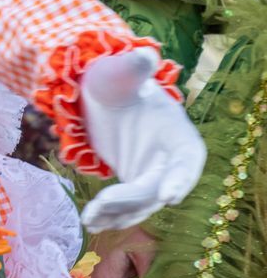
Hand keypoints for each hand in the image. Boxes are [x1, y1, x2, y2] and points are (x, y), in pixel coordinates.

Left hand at [81, 46, 205, 232]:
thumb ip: (133, 68)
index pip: (187, 162)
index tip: (168, 197)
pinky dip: (110, 214)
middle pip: (157, 187)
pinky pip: (126, 205)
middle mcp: (170, 160)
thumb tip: (144, 55)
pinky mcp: (133, 182)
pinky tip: (90, 222)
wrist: (100, 92)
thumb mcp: (121, 71)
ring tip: (90, 218)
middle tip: (102, 205)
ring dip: (117, 214)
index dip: (180, 179)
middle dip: (132, 200)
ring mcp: (152, 174)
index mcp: (178, 134)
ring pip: (140, 203)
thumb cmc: (116, 78)